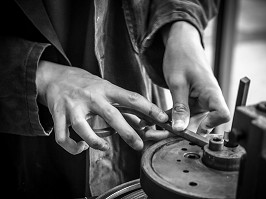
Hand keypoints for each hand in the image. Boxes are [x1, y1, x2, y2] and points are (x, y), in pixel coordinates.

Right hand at [36, 61, 167, 153]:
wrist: (54, 76)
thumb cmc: (85, 84)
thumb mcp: (105, 88)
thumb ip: (122, 105)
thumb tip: (143, 122)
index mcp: (106, 89)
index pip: (131, 97)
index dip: (149, 108)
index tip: (163, 118)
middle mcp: (91, 97)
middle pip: (112, 115)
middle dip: (128, 133)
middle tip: (139, 145)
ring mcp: (73, 106)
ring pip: (83, 128)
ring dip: (96, 142)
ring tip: (105, 148)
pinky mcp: (58, 115)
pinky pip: (63, 137)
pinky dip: (73, 148)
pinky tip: (82, 147)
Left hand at [162, 21, 229, 133]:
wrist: (180, 44)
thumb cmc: (182, 57)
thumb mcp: (178, 83)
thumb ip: (180, 107)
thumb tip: (180, 129)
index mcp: (211, 92)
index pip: (223, 115)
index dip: (212, 125)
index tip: (194, 129)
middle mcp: (208, 99)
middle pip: (205, 123)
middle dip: (186, 132)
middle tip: (165, 135)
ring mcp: (199, 101)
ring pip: (191, 121)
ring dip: (176, 127)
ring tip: (156, 131)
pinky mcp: (190, 101)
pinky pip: (183, 115)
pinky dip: (171, 119)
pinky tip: (157, 121)